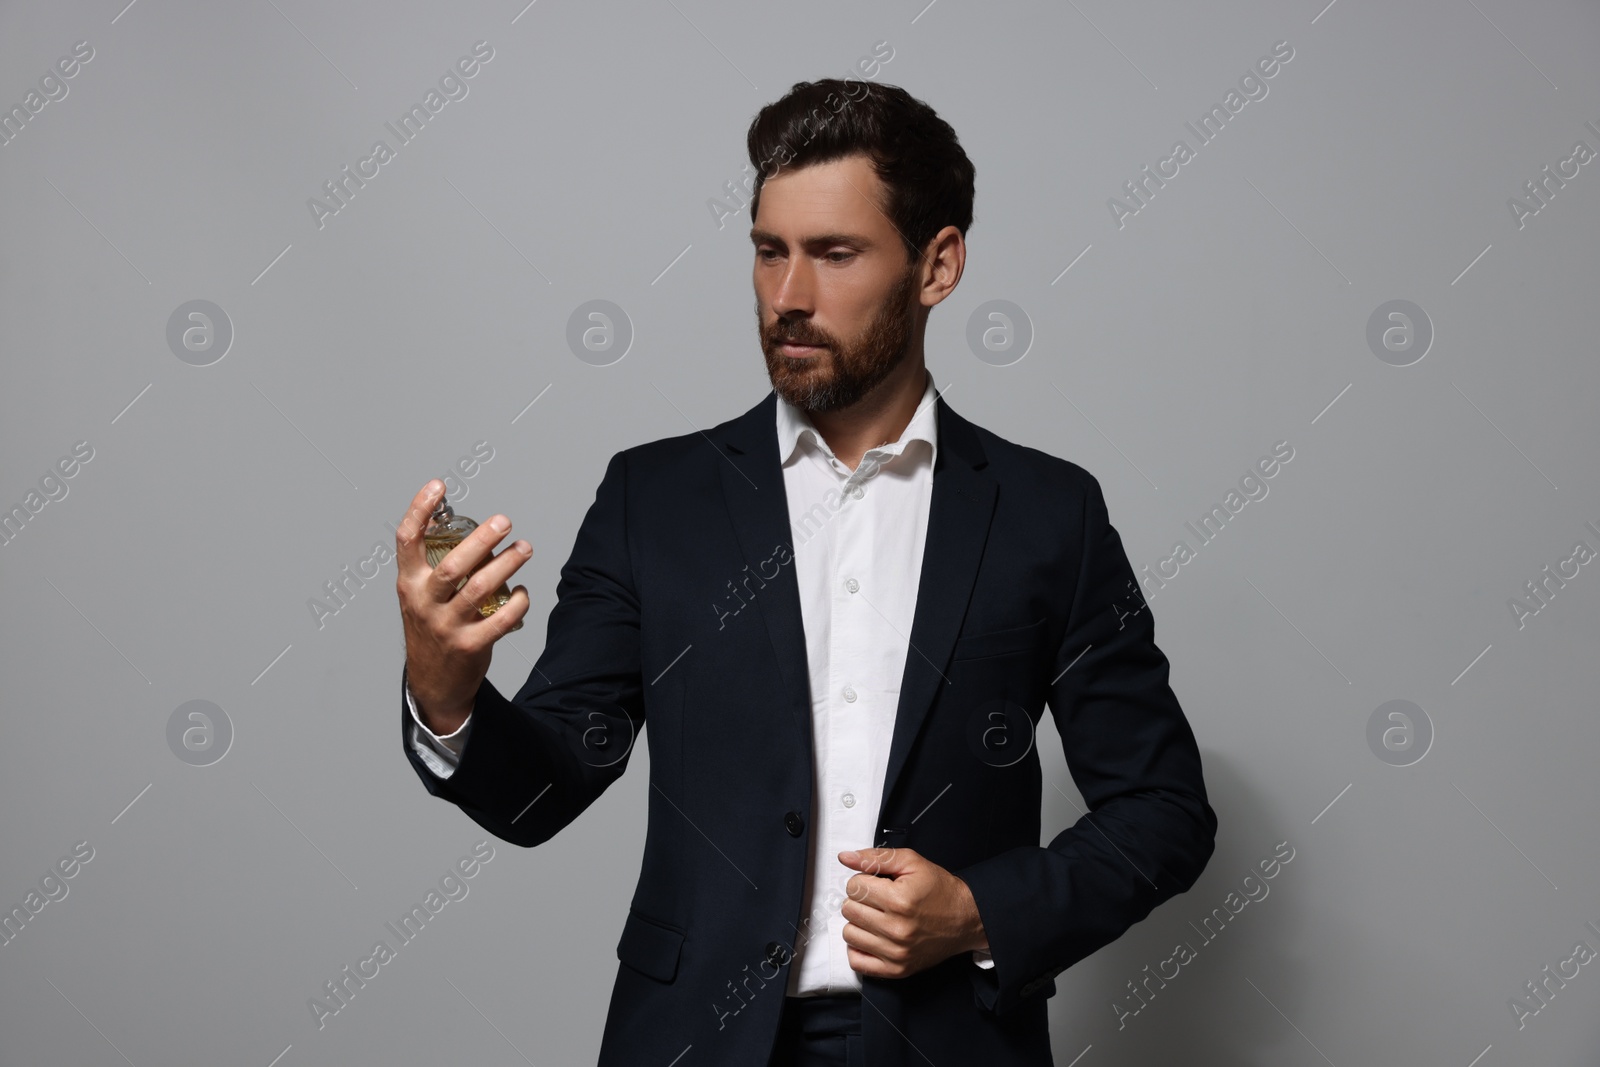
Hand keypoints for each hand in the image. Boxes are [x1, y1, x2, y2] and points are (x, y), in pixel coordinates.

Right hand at [396, 479, 531, 734]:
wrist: (432, 682)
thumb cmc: (431, 628)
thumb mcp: (423, 596)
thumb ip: (441, 567)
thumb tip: (484, 533)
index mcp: (409, 584)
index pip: (407, 541)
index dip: (419, 510)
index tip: (438, 485)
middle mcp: (424, 603)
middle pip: (453, 566)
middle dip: (481, 540)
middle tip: (504, 521)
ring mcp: (446, 626)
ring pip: (480, 590)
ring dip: (507, 565)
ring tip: (525, 548)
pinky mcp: (470, 646)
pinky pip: (500, 620)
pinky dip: (517, 602)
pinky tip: (523, 592)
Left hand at [837, 847, 988, 978]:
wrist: (966, 919)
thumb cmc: (940, 891)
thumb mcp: (912, 862)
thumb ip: (876, 857)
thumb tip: (845, 858)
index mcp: (899, 900)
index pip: (853, 886)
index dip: (863, 880)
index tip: (877, 884)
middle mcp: (897, 929)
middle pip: (849, 910)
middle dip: (860, 900)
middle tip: (878, 899)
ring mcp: (896, 952)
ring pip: (849, 934)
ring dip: (859, 923)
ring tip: (877, 917)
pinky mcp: (897, 969)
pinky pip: (857, 962)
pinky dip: (859, 949)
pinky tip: (872, 937)